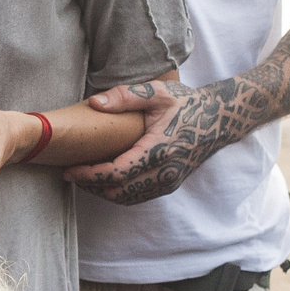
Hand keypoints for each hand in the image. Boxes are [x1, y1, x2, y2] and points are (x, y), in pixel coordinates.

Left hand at [63, 79, 214, 205]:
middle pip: (118, 191)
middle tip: (71, 174)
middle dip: (91, 186)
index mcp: (159, 150)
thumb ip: (126, 96)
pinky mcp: (170, 184)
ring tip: (84, 178)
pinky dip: (118, 193)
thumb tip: (95, 103)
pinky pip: (138, 196)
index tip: (69, 170)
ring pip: (127, 198)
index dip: (90, 175)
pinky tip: (105, 180)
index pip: (117, 173)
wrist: (219, 119)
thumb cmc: (187, 103)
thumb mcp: (157, 92)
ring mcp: (169, 181)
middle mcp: (165, 172)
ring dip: (103, 192)